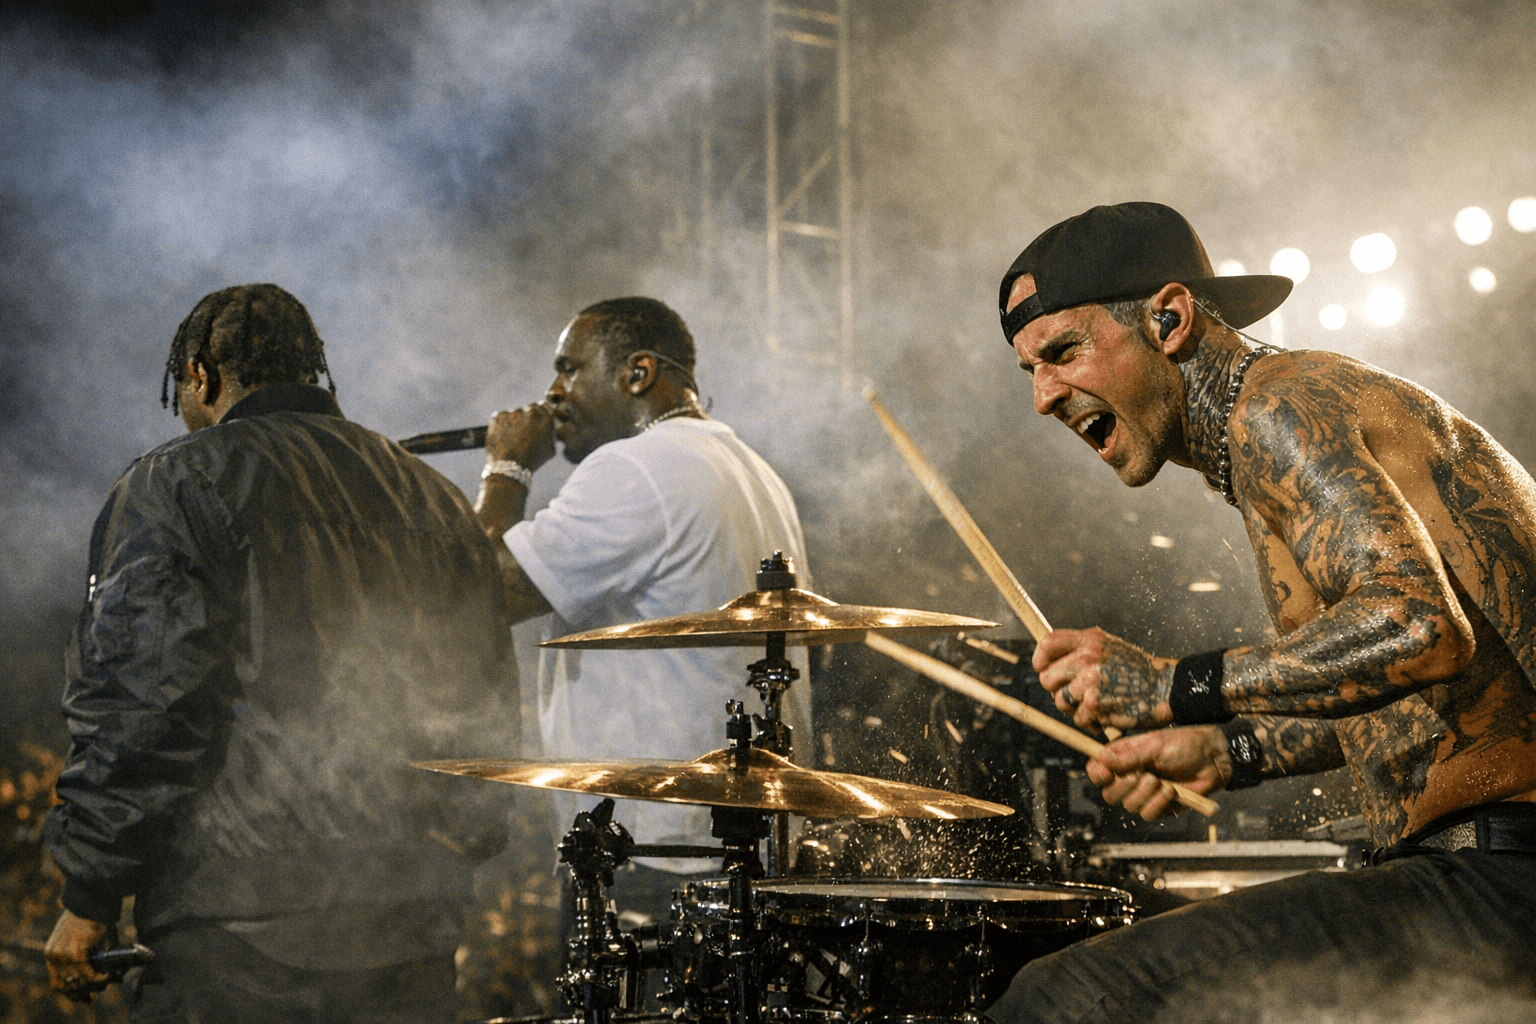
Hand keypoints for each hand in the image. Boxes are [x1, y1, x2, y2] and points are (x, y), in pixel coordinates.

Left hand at [45, 910, 112, 1002]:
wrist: (90, 902)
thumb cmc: (87, 918)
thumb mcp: (76, 939)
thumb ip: (78, 956)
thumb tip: (93, 973)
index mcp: (51, 953)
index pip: (56, 982)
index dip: (70, 993)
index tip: (83, 997)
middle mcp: (54, 955)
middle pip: (68, 984)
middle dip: (83, 992)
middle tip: (96, 994)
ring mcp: (63, 954)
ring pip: (78, 981)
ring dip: (93, 985)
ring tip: (106, 983)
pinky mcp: (76, 952)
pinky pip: (88, 973)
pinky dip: (99, 978)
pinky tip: (108, 977)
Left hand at [485, 403, 555, 471]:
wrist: (510, 468)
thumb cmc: (531, 461)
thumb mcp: (550, 450)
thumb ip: (551, 434)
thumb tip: (550, 427)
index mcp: (545, 420)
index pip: (544, 406)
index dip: (539, 412)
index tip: (534, 419)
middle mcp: (531, 413)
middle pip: (528, 408)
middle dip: (525, 417)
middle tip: (521, 430)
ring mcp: (514, 413)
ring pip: (514, 413)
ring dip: (513, 421)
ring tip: (510, 437)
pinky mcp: (499, 416)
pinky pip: (500, 417)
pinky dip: (500, 424)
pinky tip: (502, 436)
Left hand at [1032, 627, 1176, 732]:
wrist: (1165, 689)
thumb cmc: (1137, 671)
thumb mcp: (1109, 647)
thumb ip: (1081, 648)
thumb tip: (1049, 659)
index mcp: (1090, 640)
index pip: (1048, 643)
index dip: (1040, 659)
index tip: (1043, 669)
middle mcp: (1088, 657)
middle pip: (1047, 678)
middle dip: (1057, 690)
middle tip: (1075, 695)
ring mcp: (1091, 681)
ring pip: (1060, 702)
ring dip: (1074, 709)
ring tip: (1094, 705)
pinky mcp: (1096, 704)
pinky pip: (1078, 719)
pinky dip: (1090, 722)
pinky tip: (1105, 715)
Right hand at [1087, 726, 1229, 820]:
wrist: (1212, 759)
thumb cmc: (1184, 745)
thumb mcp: (1155, 745)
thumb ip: (1129, 755)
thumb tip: (1102, 758)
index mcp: (1123, 758)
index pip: (1097, 770)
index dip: (1098, 775)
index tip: (1107, 775)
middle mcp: (1129, 777)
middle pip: (1110, 794)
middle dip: (1125, 787)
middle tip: (1143, 774)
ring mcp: (1144, 794)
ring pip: (1129, 806)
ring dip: (1146, 794)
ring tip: (1162, 781)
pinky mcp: (1159, 807)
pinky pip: (1148, 814)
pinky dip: (1158, 804)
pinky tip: (1171, 791)